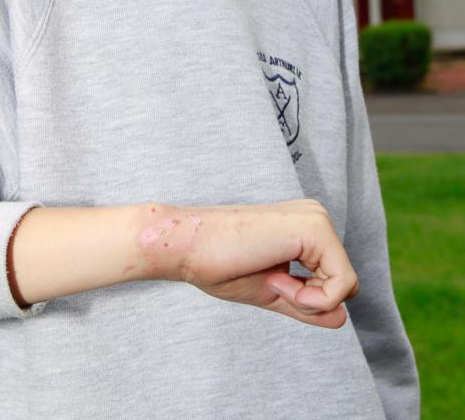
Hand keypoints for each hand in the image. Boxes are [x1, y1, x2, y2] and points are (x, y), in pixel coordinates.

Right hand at [141, 200, 358, 328]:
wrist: (190, 246)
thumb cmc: (221, 264)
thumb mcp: (272, 291)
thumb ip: (307, 303)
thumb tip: (342, 319)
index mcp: (305, 228)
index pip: (334, 280)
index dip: (306, 299)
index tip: (269, 282)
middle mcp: (316, 217)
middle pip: (345, 284)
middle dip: (311, 300)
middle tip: (270, 282)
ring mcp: (317, 220)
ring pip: (346, 286)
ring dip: (307, 299)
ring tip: (270, 278)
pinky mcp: (316, 229)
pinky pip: (341, 284)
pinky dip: (309, 298)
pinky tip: (275, 278)